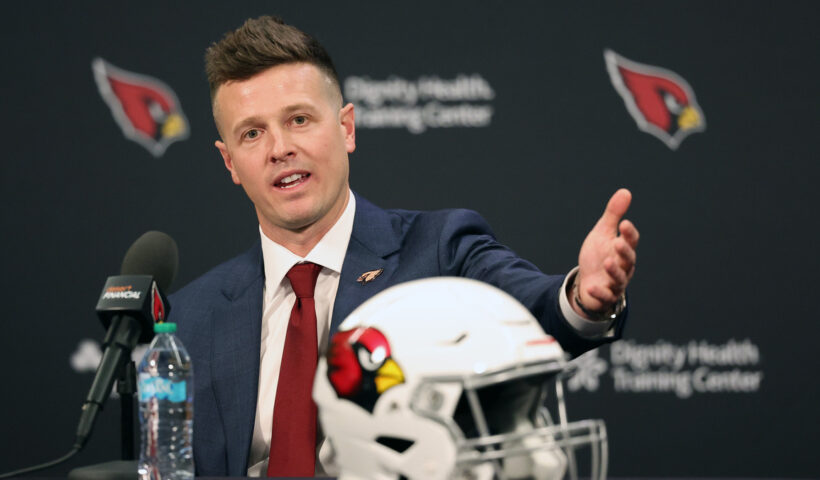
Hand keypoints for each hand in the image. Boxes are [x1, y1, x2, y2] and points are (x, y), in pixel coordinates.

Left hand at [572, 188, 638, 315]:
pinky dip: (600, 292)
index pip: (631, 241)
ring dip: (614, 271)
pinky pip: (605, 296)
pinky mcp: (606, 296)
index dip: (629, 233)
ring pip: (620, 278)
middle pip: (628, 260)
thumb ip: (613, 215)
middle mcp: (624, 267)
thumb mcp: (603, 233)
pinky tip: (591, 286)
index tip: (624, 223)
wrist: (588, 281)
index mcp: (623, 250)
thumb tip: (625, 192)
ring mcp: (616, 283)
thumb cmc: (598, 255)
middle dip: (624, 251)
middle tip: (617, 243)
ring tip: (607, 262)